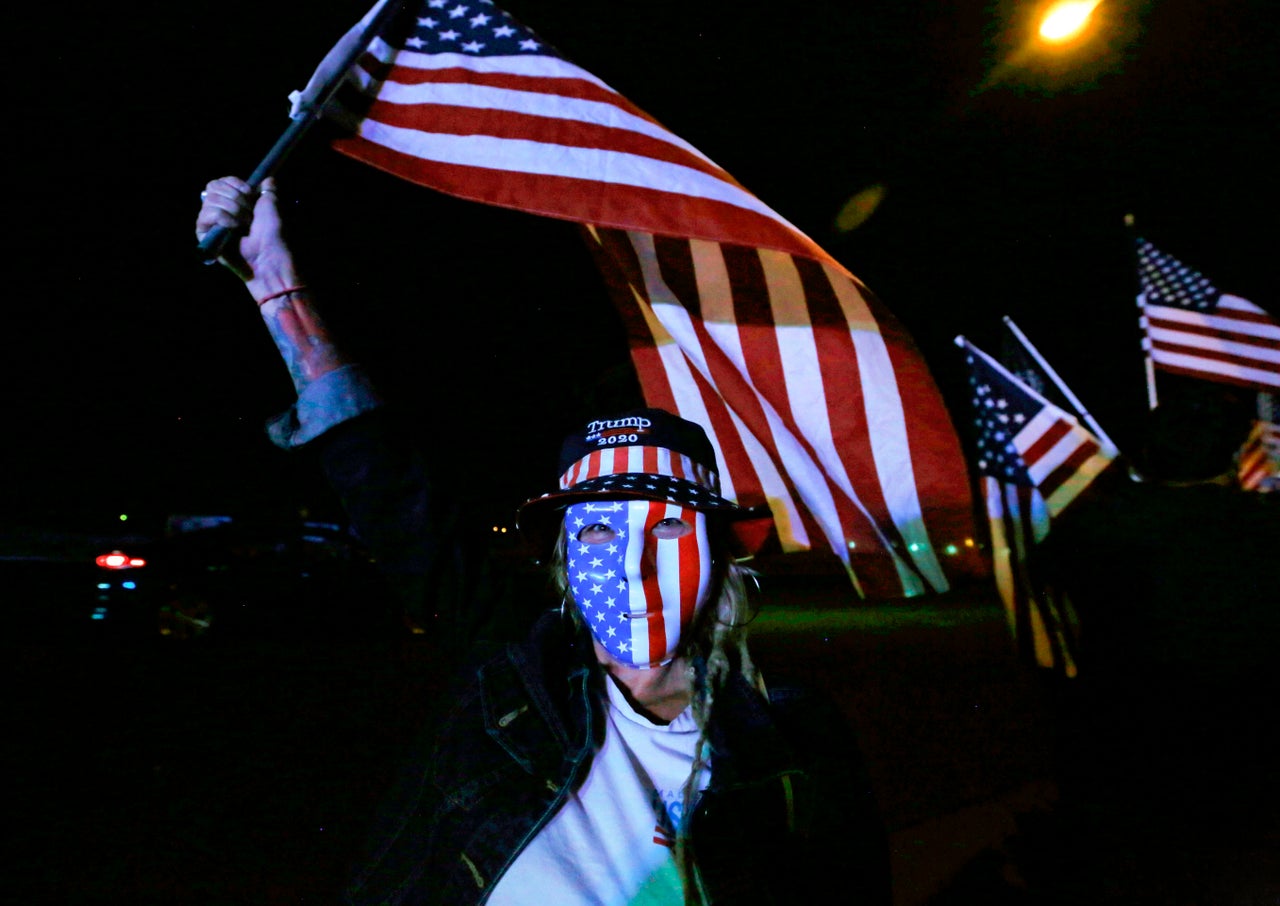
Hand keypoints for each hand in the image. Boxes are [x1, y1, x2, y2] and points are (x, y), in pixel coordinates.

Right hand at [195, 176, 300, 300]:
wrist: (270, 260)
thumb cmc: (274, 237)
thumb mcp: (272, 208)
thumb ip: (268, 191)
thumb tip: (268, 178)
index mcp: (237, 204)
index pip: (221, 182)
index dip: (234, 183)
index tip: (249, 192)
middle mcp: (222, 211)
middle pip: (213, 187)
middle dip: (235, 197)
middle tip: (249, 214)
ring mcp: (213, 223)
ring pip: (209, 200)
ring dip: (232, 209)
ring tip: (244, 224)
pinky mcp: (206, 235)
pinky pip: (204, 216)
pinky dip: (221, 217)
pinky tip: (233, 227)